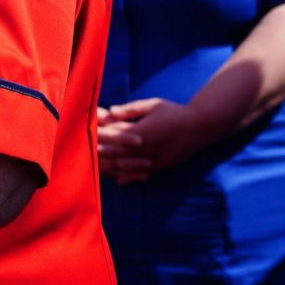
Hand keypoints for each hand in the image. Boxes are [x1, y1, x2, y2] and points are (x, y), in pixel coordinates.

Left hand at [95, 98, 209, 183]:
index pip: (113, 136)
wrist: (199, 127)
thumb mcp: (152, 105)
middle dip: (99, 151)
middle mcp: (144, 150)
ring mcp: (151, 161)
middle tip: (85, 150)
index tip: (88, 132)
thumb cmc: (174, 112)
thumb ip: (130, 110)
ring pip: (123, 167)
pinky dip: (125, 177)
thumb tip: (110, 111)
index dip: (99, 134)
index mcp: (140, 132)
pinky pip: (138, 175)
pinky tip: (115, 178)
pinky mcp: (158, 168)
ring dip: (108, 166)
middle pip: (114, 153)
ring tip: (94, 166)